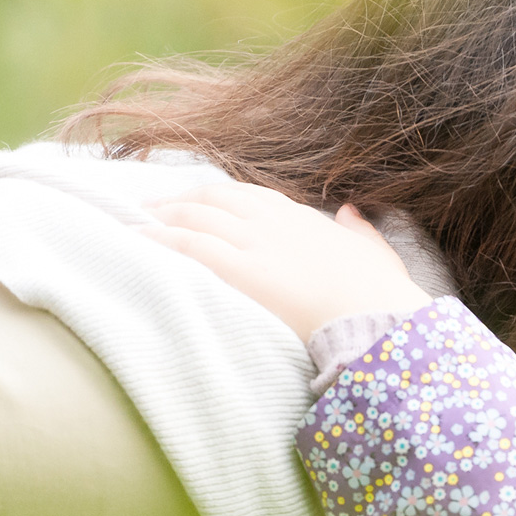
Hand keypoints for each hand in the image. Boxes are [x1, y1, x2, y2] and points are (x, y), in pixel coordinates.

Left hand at [140, 183, 432, 342]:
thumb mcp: (377, 253)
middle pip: (215, 197)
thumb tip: (351, 212)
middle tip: (153, 207)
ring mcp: (256, 243)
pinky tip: (139, 240)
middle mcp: (276, 223)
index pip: (252, 195)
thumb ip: (360, 230)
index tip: (199, 201)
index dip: (219, 196)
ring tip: (136, 222)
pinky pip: (188, 244)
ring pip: (196, 215)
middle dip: (180, 199)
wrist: (374, 319)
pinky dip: (159, 238)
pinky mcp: (241, 269)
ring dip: (162, 216)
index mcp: (305, 219)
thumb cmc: (379, 294)